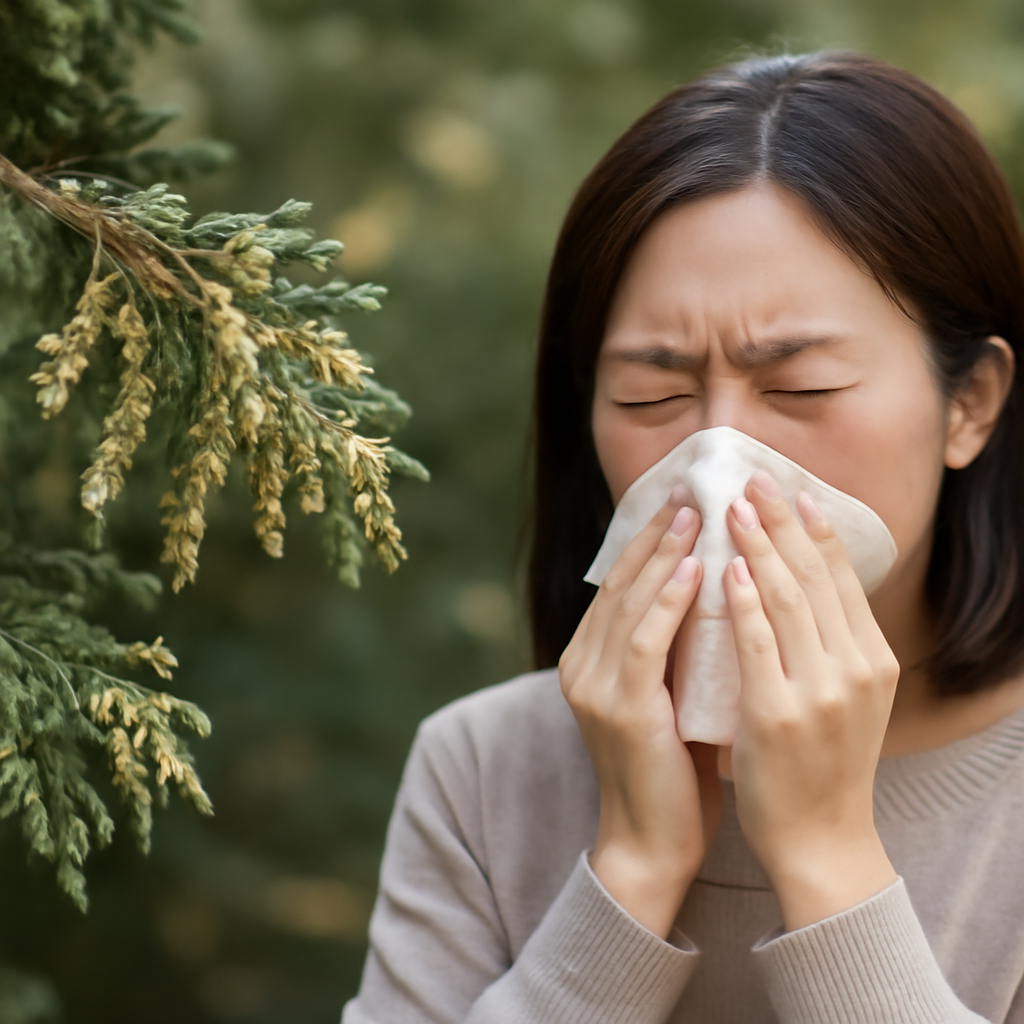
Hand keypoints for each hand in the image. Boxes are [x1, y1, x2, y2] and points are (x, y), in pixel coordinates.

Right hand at [559, 489, 720, 938]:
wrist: (655, 842)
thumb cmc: (676, 767)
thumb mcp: (672, 693)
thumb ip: (679, 647)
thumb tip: (719, 591)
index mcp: (590, 660)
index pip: (620, 585)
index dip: (649, 540)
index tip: (683, 500)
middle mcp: (581, 665)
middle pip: (620, 583)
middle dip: (656, 533)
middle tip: (690, 488)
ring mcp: (593, 686)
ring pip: (629, 602)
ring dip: (663, 553)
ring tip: (695, 513)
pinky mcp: (618, 708)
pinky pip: (643, 641)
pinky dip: (668, 600)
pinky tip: (694, 568)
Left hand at [724, 471, 899, 930]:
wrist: (820, 839)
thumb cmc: (823, 765)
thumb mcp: (845, 697)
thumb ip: (829, 645)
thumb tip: (798, 584)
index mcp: (874, 660)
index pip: (842, 578)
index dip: (816, 528)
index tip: (791, 489)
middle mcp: (855, 669)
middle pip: (815, 576)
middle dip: (782, 522)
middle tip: (753, 479)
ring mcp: (819, 691)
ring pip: (787, 598)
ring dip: (758, 545)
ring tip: (732, 507)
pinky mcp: (777, 714)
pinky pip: (758, 643)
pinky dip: (744, 600)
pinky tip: (727, 567)